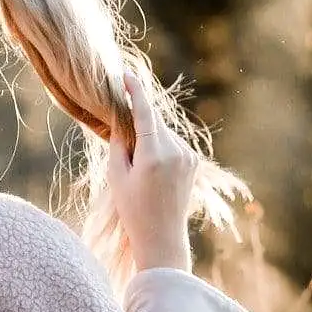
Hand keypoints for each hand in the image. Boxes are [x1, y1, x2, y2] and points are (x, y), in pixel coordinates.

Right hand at [107, 67, 196, 272]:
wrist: (162, 237)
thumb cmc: (133, 210)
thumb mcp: (117, 177)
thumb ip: (119, 144)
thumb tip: (122, 120)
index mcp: (154, 154)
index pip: (145, 112)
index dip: (136, 91)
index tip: (127, 74)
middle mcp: (176, 151)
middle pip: (154, 121)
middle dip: (139, 118)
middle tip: (122, 129)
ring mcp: (188, 156)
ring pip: (164, 132)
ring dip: (149, 135)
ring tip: (138, 165)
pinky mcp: (194, 162)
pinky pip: (172, 143)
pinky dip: (159, 144)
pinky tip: (152, 167)